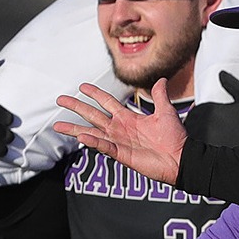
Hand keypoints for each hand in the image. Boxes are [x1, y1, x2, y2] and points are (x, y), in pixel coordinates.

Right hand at [54, 80, 186, 185]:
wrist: (180, 158)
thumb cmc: (174, 137)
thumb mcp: (166, 111)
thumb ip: (159, 96)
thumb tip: (162, 79)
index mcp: (128, 118)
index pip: (106, 102)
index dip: (95, 94)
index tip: (82, 86)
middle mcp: (119, 129)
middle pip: (92, 115)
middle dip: (76, 107)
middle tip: (60, 100)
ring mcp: (118, 142)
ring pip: (91, 133)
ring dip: (74, 129)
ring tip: (57, 125)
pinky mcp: (121, 154)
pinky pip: (103, 146)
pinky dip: (92, 142)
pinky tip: (80, 137)